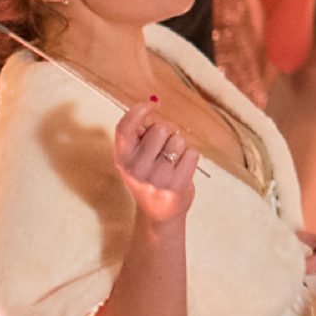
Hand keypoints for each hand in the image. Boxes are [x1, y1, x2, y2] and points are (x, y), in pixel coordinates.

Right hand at [112, 99, 196, 224]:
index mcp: (122, 159)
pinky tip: (181, 170)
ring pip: (178, 140)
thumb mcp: (134, 158)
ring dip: (180, 146)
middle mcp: (136, 169)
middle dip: (167, 133)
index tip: (153, 104)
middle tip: (164, 149)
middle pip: (160, 129)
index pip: (125, 127)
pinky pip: (192, 153)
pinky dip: (191, 157)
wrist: (158, 214)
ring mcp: (157, 178)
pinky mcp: (177, 185)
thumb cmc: (149, 177)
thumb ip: (139, 134)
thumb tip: (154, 101)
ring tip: (172, 163)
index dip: (139, 110)